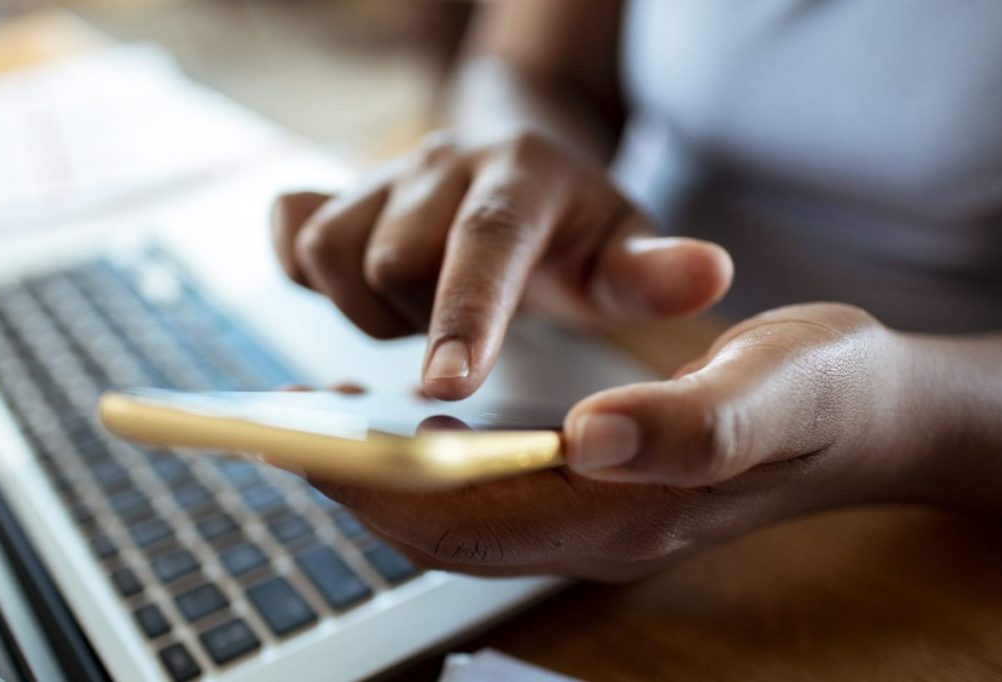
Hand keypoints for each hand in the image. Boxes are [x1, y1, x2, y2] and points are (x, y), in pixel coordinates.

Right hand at [272, 130, 731, 399]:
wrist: (519, 174)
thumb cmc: (576, 233)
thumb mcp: (623, 252)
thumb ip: (653, 274)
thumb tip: (710, 275)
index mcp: (523, 174)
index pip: (486, 240)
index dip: (462, 314)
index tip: (446, 388)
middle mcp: (445, 162)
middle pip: (392, 257)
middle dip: (420, 323)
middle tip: (465, 340)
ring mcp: (383, 174)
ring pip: (331, 253)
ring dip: (370, 311)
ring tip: (424, 318)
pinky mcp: (336, 192)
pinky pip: (291, 233)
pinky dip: (307, 276)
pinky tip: (364, 294)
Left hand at [311, 303, 925, 580]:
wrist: (865, 414)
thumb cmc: (823, 394)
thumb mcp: (777, 390)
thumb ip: (692, 424)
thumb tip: (592, 434)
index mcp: (630, 511)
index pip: (475, 523)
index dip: (383, 490)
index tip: (309, 443)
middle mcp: (598, 524)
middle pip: (448, 531)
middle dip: (358, 488)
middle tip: (285, 427)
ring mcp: (594, 510)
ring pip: (460, 515)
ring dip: (385, 476)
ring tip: (322, 421)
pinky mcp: (595, 483)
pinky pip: (486, 490)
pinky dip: (430, 463)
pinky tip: (405, 421)